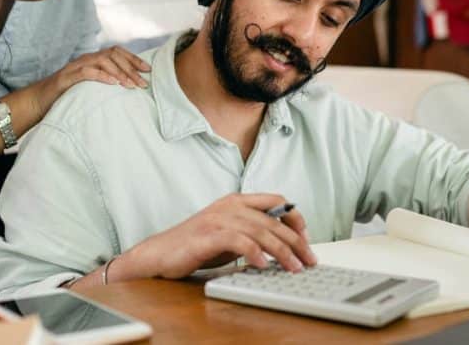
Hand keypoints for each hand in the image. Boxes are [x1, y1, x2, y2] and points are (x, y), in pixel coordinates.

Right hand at [39, 46, 149, 109]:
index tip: (148, 70)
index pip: (117, 52)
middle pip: (113, 55)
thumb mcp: (90, 88)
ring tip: (131, 85)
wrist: (38, 101)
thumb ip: (105, 84)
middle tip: (143, 83)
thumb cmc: (66, 96)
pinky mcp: (67, 77)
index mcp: (93, 61)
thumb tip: (129, 88)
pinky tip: (113, 84)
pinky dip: (101, 76)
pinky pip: (87, 72)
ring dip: (119, 73)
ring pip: (102, 61)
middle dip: (130, 68)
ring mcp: (75, 66)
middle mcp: (85, 59)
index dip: (134, 59)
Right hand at [123, 194, 316, 279]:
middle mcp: (230, 206)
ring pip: (260, 231)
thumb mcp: (230, 234)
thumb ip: (253, 233)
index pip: (277, 201)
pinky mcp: (208, 235)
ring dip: (281, 251)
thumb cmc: (196, 245)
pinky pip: (238, 241)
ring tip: (293, 267)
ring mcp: (218, 219)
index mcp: (237, 201)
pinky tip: (263, 266)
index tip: (307, 238)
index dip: (296, 218)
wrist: (160, 253)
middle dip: (296, 242)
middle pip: (273, 220)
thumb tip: (284, 244)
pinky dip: (254, 253)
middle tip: (309, 260)